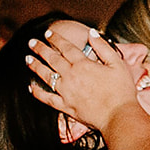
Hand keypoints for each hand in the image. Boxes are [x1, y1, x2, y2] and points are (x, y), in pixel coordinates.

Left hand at [26, 27, 142, 134]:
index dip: (56, 38)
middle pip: (52, 59)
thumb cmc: (121, 91)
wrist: (118, 116)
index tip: (48, 33)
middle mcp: (71, 76)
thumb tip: (92, 33)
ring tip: (27, 59)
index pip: (66, 47)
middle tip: (31, 42)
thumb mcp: (117, 63)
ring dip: (35, 66)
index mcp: (83, 64)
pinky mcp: (65, 106)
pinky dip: (38, 93)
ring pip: (46, 76)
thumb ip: (103, 47)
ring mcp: (66, 92)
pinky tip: (30, 87)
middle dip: (40, 49)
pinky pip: (47, 98)